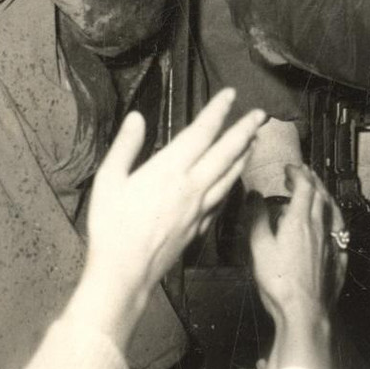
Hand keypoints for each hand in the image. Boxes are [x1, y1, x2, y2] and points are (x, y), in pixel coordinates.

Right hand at [74, 88, 264, 343]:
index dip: (218, 111)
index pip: (201, 132)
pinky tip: (235, 180)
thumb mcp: (108, 180)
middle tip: (261, 114)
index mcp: (170, 170)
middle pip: (226, 152)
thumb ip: (125, 146)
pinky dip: (233, 184)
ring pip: (230, 175)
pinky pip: (223, 199)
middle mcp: (192, 186)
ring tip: (254, 141)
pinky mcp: (200, 226)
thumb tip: (137, 118)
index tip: (231, 94)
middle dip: (245, 129)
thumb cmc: (111, 227)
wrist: (124, 274)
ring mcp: (199, 208)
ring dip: (244, 155)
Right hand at [248, 165, 346, 325]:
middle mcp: (320, 227)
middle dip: (313, 180)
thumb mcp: (258, 247)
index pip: (305, 187)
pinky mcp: (338, 260)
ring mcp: (332, 244)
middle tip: (304, 173)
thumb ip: (256, 217)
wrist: (304, 312)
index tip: (290, 168)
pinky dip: (334, 221)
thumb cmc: (279, 282)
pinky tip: (331, 225)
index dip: (298, 173)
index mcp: (300, 221)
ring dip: (326, 197)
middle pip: (321, 195)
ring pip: (334, 212)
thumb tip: (254, 195)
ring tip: (319, 192)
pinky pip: (340, 232)